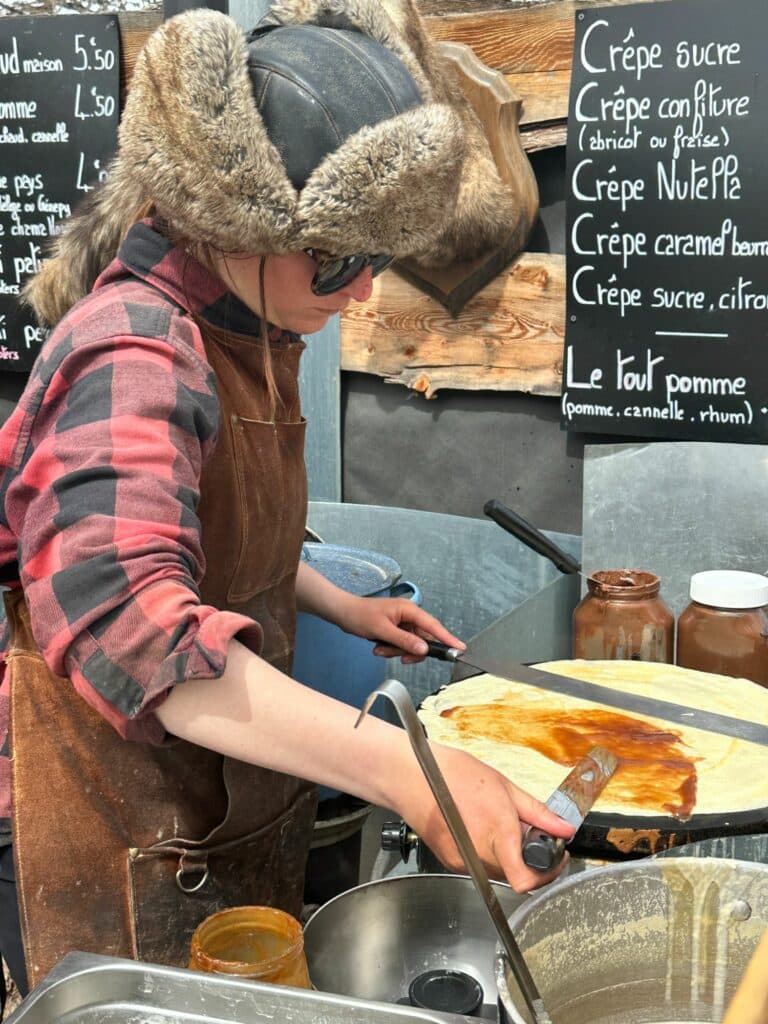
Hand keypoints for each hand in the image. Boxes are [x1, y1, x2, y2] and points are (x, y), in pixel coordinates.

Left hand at [335, 593, 464, 663]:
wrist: (342, 612)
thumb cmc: (359, 615)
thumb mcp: (382, 630)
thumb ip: (404, 641)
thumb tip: (424, 650)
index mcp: (409, 609)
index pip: (433, 626)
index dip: (447, 638)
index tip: (459, 648)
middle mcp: (409, 615)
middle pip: (422, 639)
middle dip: (408, 650)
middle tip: (397, 655)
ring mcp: (402, 623)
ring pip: (411, 645)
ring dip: (397, 651)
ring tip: (380, 648)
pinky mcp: (396, 629)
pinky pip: (401, 644)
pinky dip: (391, 649)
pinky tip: (378, 647)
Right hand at [396, 743, 574, 892]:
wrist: (410, 777)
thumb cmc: (451, 775)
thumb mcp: (503, 786)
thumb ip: (537, 812)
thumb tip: (564, 828)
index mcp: (497, 834)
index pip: (526, 881)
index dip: (548, 874)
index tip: (555, 856)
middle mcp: (479, 855)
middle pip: (517, 875)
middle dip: (531, 858)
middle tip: (533, 834)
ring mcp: (462, 863)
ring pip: (500, 872)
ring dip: (510, 855)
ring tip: (503, 824)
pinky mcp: (451, 862)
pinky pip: (481, 866)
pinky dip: (490, 852)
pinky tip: (482, 827)